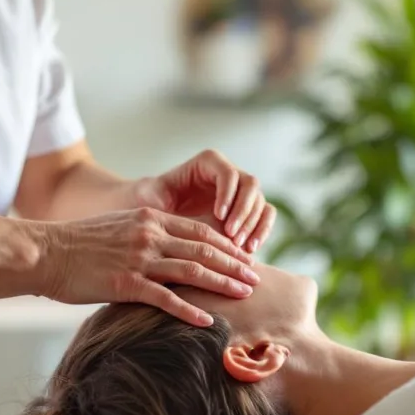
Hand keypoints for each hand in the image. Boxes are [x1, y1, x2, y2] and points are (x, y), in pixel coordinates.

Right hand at [42, 208, 260, 325]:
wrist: (45, 252)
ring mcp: (139, 259)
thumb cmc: (80, 243)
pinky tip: (208, 321)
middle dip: (234, 264)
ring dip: (222, 284)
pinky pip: (165, 299)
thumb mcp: (121, 227)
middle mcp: (150, 235)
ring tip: (245, 294)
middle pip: (204, 249)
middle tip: (256, 277)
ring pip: (192, 271)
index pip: (200, 230)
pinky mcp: (126, 284)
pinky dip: (189, 310)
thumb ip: (148, 234)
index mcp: (151, 218)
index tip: (245, 256)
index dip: (227, 245)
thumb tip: (171, 248)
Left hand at [135, 150, 276, 253]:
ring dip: (254, 225)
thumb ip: (161, 203)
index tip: (218, 216)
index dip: (228, 194)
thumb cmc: (149, 205)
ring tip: (242, 248)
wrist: (155, 219)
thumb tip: (173, 212)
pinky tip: (250, 251)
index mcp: (208, 163)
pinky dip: (262, 232)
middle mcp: (228, 174)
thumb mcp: (150, 201)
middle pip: (250, 185)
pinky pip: (265, 217)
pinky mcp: (247, 211)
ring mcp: (240, 192)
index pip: (228, 173)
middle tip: (232, 236)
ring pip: (261, 202)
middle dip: (244, 212)